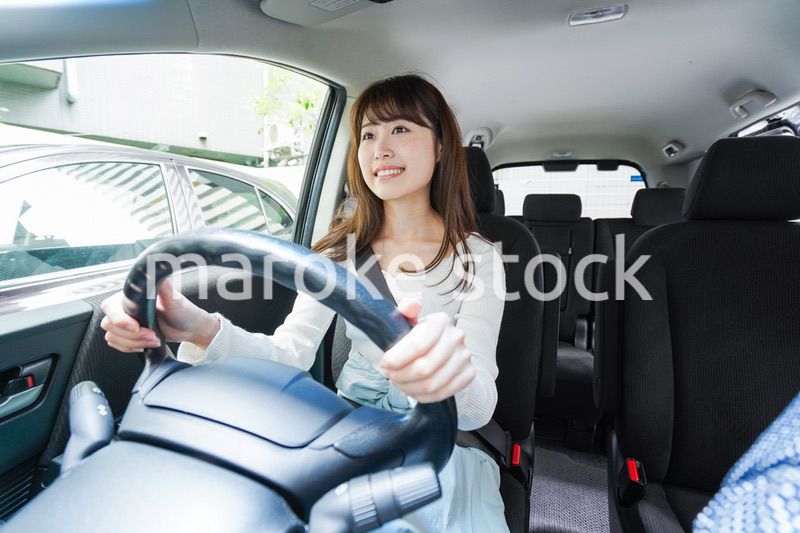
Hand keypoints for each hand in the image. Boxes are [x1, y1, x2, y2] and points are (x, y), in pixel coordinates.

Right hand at [99, 279, 219, 351]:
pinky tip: (145, 344)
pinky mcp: (128, 335)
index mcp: (132, 296)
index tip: (135, 326)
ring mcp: (125, 322)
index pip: (111, 306)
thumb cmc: (183, 311)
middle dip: (131, 334)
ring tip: (154, 340)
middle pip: (109, 324)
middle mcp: (125, 307)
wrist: (190, 328)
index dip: (120, 319)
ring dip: (133, 342)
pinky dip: (130, 347)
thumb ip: (164, 286)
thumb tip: (156, 269)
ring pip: (112, 336)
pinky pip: (116, 344)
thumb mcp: (175, 299)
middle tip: (152, 335)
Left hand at [378, 300, 475, 402]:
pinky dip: (422, 396)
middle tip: (390, 375)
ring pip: (432, 384)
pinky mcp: (468, 374)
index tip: (384, 364)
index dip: (397, 358)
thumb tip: (410, 306)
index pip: (418, 345)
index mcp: (440, 321)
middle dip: (401, 375)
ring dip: (409, 387)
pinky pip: (442, 393)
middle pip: (424, 367)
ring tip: (398, 383)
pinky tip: (412, 390)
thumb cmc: (420, 335)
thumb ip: (406, 310)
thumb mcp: (409, 320)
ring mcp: (465, 357)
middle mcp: (456, 337)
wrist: (445, 348)